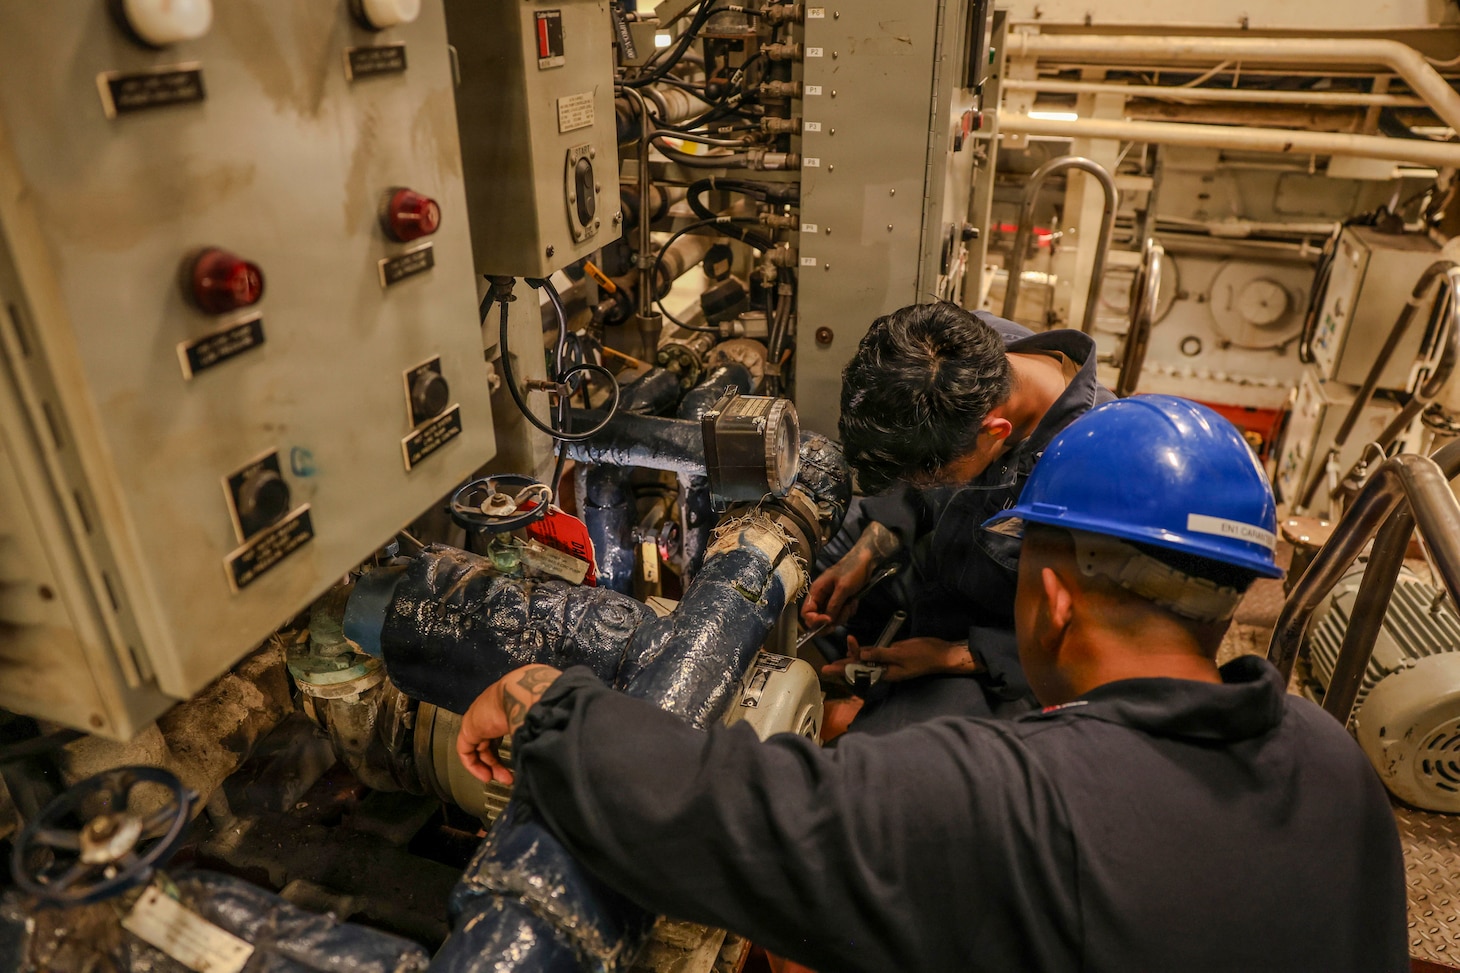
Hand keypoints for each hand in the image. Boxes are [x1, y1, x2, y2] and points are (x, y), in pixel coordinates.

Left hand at [457, 664, 562, 785]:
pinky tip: (486, 775)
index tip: (519, 756)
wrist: (523, 693)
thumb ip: (543, 728)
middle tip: (509, 775)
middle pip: (491, 741)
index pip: (502, 729)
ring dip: (491, 766)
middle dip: (499, 761)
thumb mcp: (542, 717)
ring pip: (479, 748)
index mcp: (508, 705)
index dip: (509, 745)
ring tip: (504, 779)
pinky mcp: (469, 728)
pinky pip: (466, 751)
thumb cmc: (538, 699)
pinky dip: (474, 766)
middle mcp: (492, 711)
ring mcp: (479, 719)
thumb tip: (557, 742)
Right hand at [802, 551, 873, 629]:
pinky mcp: (840, 602)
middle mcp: (821, 598)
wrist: (865, 562)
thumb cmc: (852, 570)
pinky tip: (854, 601)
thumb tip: (828, 620)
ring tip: (851, 603)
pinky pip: (841, 614)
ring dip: (843, 614)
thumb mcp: (843, 588)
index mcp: (816, 591)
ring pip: (832, 618)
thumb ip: (834, 605)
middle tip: (843, 614)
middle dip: (832, 619)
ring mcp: (831, 601)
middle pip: (819, 619)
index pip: (806, 613)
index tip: (828, 621)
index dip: (814, 621)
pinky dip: (849, 611)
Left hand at [821, 635, 975, 683]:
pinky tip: (855, 648)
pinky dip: (864, 651)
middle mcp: (883, 669)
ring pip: (865, 660)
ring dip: (851, 657)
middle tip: (825, 667)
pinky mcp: (892, 653)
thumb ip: (880, 654)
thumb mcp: (900, 654)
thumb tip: (860, 655)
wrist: (940, 653)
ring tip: (835, 659)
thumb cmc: (922, 655)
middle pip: (858, 668)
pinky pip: (874, 653)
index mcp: (884, 673)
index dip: (843, 669)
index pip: (858, 672)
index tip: (829, 667)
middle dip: (842, 666)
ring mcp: (887, 661)